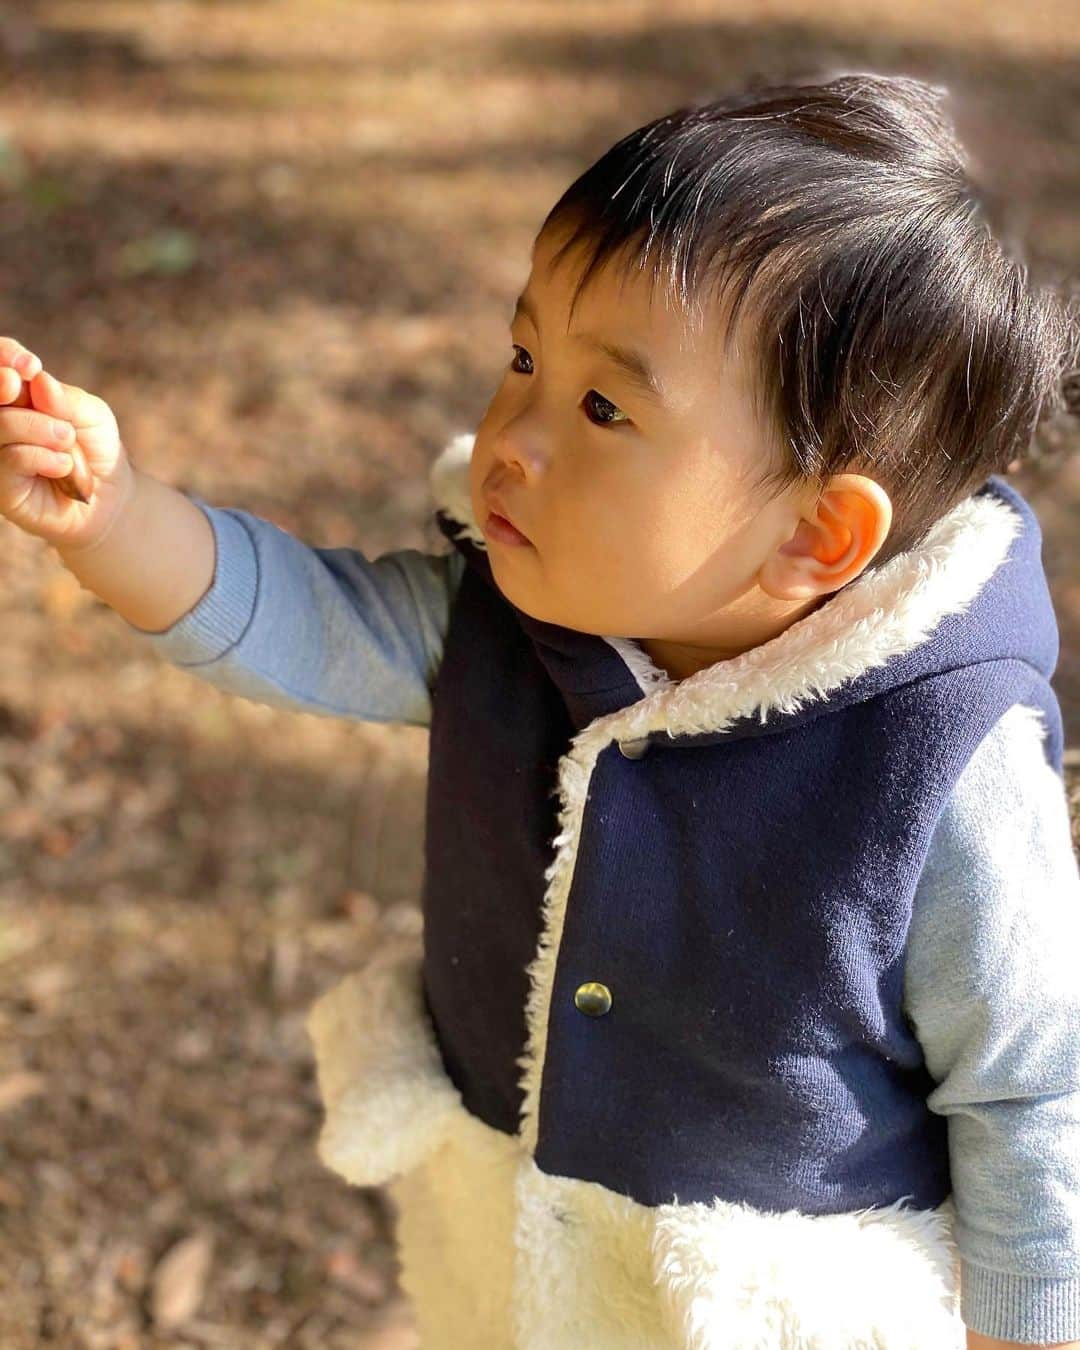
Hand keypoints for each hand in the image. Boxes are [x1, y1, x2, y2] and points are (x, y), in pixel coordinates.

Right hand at [0, 338, 135, 550]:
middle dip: (7, 387)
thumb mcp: (91, 415)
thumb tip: (36, 379)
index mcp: (13, 395)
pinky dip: (43, 457)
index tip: (30, 366)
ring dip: (39, 428)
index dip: (4, 357)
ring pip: (0, 425)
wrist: (109, 496)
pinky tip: (63, 466)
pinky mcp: (0, 486)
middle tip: (31, 394)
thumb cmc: (95, 448)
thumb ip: (64, 397)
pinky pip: (11, 459)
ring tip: (67, 440)